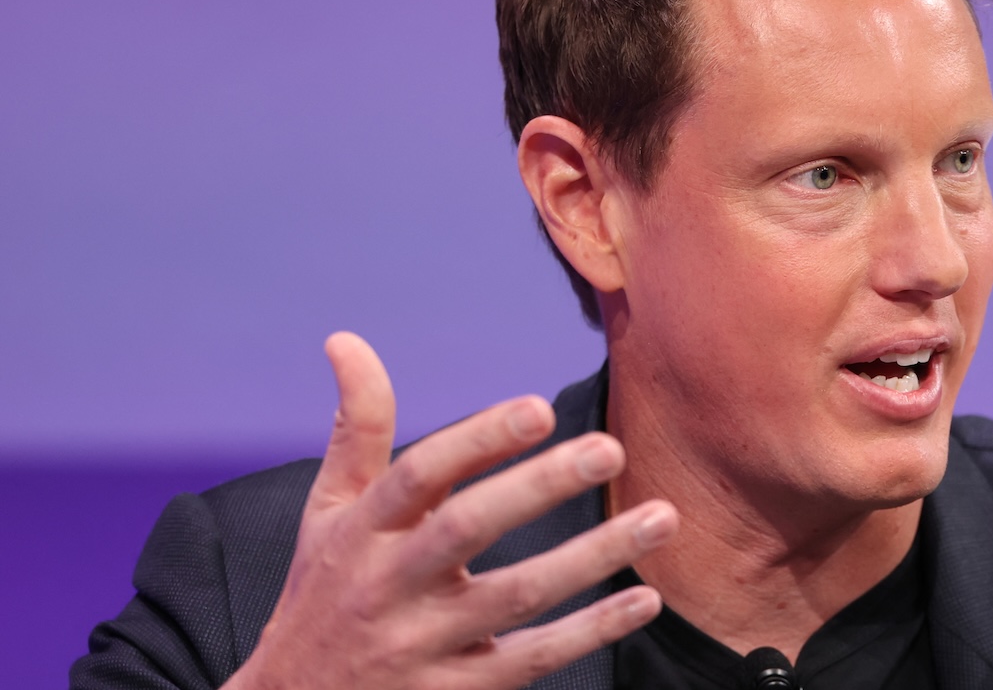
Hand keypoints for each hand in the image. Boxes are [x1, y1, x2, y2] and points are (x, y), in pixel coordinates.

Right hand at [224, 331, 677, 689]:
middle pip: (467, 529)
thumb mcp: (327, 513)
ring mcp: (424, 645)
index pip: (419, 475)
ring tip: (661, 516)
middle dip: (539, 486)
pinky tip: (646, 598)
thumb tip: (346, 339)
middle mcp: (389, 585)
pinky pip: (534, 658)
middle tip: (611, 447)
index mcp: (361, 531)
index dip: (478, 438)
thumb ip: (355, 429)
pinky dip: (592, 631)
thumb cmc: (325, 592)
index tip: (540, 407)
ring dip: (594, 556)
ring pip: (517, 596)